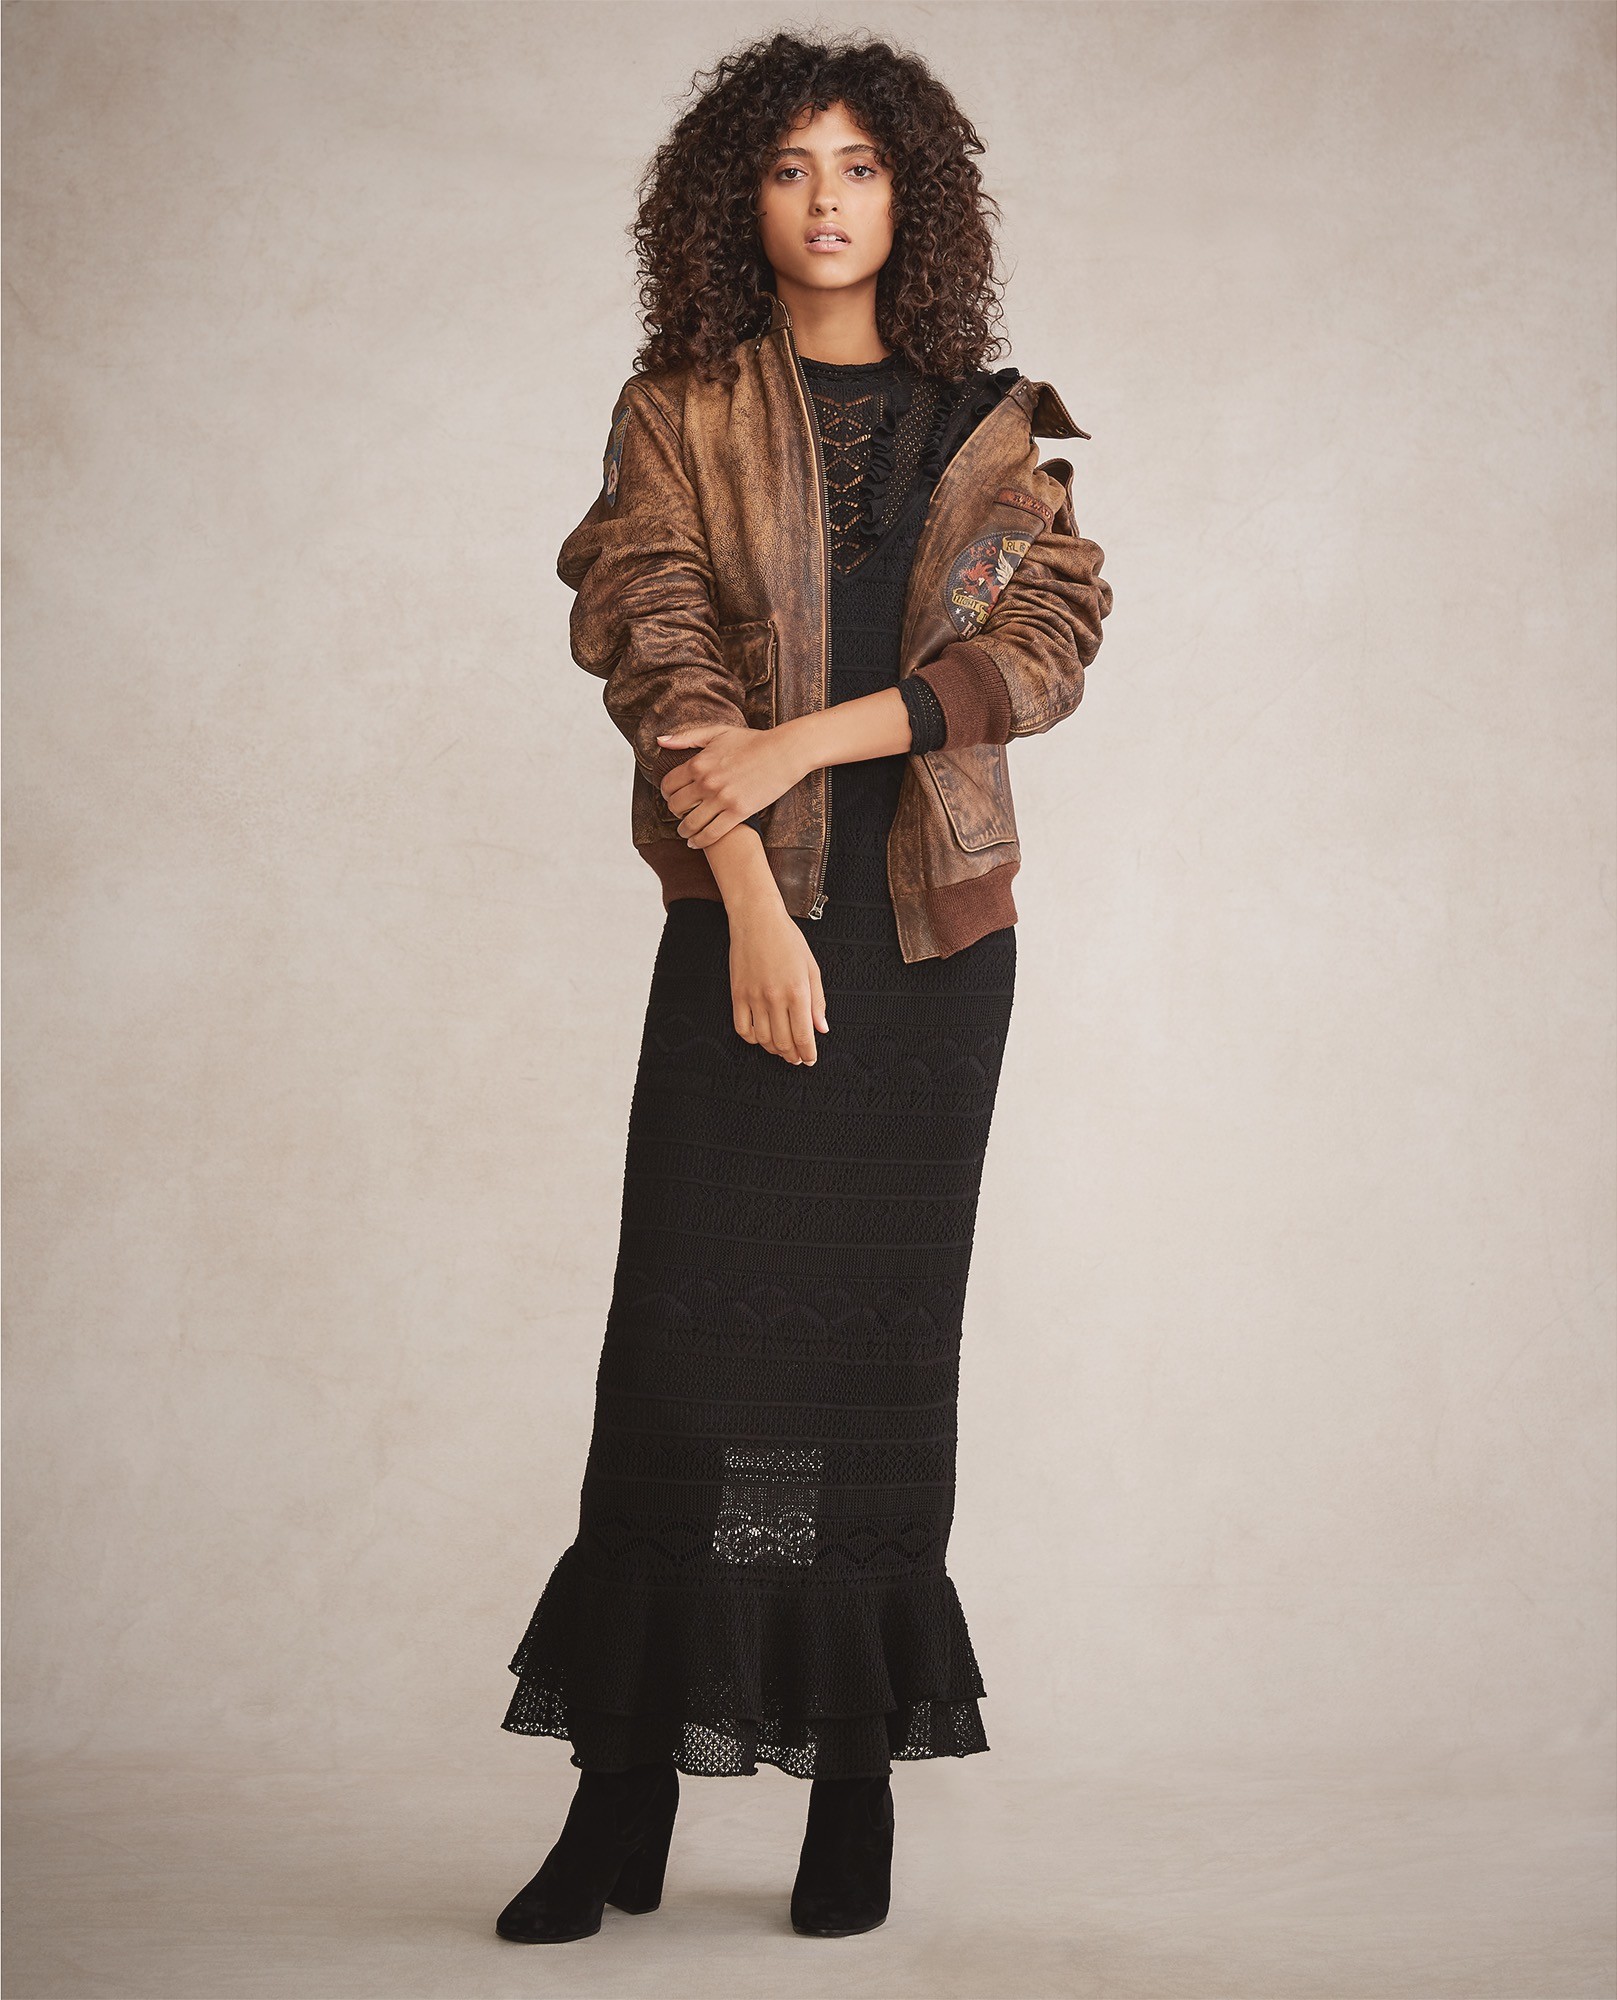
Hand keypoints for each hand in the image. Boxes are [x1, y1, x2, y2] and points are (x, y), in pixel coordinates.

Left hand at [656, 723, 805, 847]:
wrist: (783, 753)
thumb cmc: (752, 741)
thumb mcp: (717, 732)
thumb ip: (686, 737)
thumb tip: (660, 741)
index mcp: (698, 763)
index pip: (668, 785)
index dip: (666, 794)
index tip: (671, 797)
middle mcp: (706, 782)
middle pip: (676, 806)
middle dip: (674, 812)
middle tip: (680, 814)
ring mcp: (721, 799)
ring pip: (690, 824)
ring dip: (684, 831)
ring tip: (686, 833)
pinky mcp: (738, 813)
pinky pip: (711, 834)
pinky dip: (699, 841)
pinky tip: (696, 843)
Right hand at [726, 896, 828, 1065]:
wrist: (757, 920)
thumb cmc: (788, 941)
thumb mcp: (811, 968)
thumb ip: (818, 1002)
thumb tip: (821, 1029)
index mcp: (798, 992)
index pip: (804, 1035)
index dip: (808, 1053)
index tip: (810, 1059)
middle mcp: (775, 998)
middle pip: (784, 1042)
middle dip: (793, 1056)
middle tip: (797, 1059)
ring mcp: (754, 998)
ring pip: (764, 1039)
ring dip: (775, 1050)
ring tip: (782, 1049)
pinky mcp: (737, 995)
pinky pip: (742, 1029)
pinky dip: (753, 1039)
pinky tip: (761, 1037)